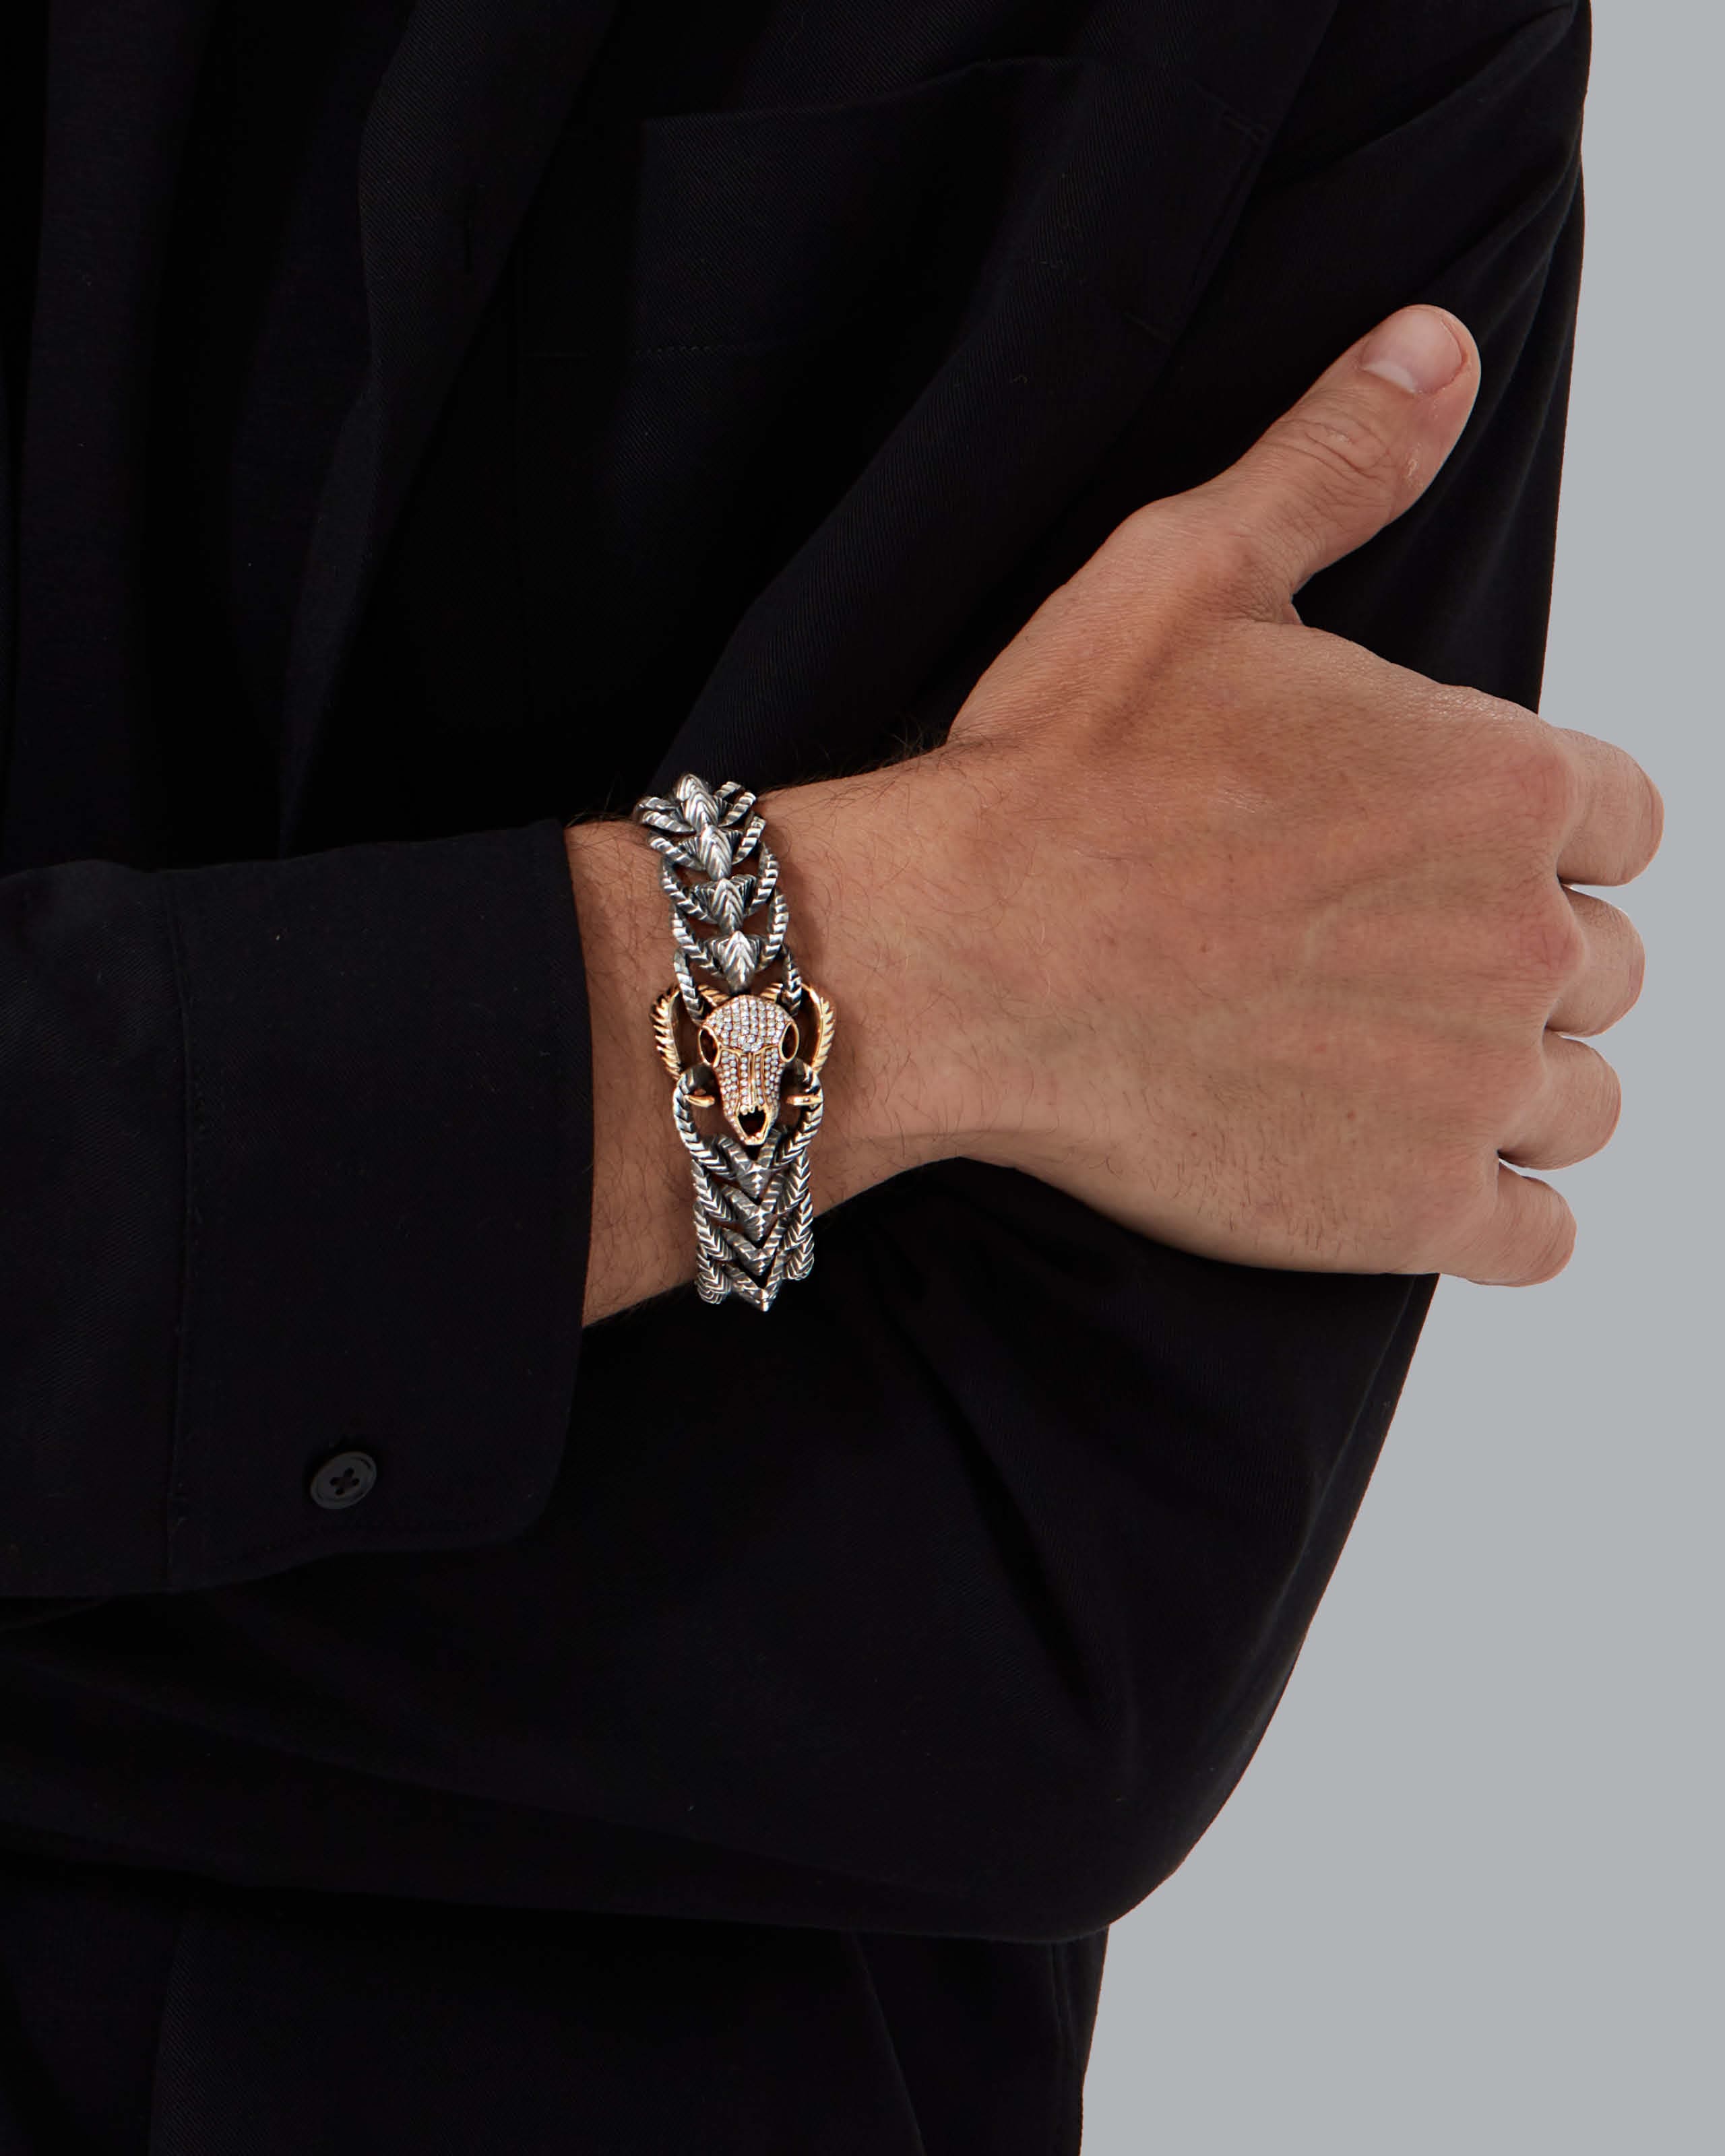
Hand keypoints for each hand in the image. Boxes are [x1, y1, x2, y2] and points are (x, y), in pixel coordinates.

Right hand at [786, 306, 1661, 1287]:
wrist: (958, 959)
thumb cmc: (1059, 776)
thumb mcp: (1192, 572)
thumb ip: (1336, 465)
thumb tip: (1437, 345)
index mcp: (1501, 777)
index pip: (1621, 820)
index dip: (1535, 837)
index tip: (1438, 857)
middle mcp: (1524, 933)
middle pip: (1604, 965)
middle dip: (1519, 963)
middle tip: (1388, 967)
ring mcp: (1474, 1084)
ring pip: (1581, 1099)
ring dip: (1513, 1086)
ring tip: (1393, 1068)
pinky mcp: (1410, 1210)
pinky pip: (1538, 1235)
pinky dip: (1496, 1211)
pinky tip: (1412, 1175)